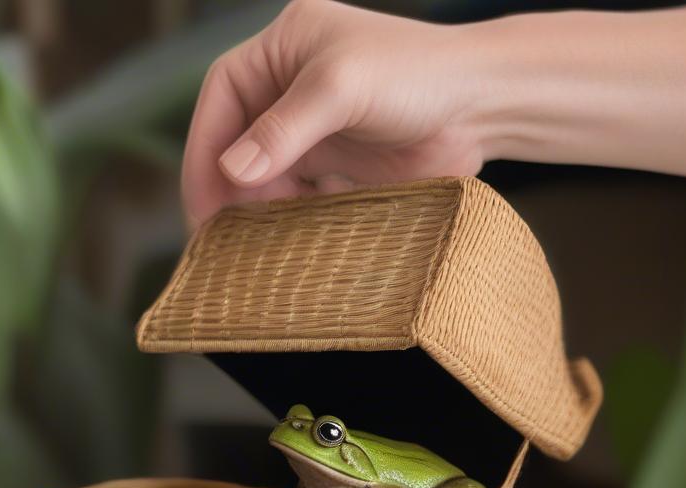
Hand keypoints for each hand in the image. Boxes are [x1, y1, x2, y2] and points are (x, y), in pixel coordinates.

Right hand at [182, 0, 495, 226]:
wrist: (484, 107)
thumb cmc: (419, 76)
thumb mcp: (342, 89)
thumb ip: (284, 129)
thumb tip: (230, 171)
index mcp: (285, 47)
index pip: (222, 96)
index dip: (204, 147)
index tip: (201, 199)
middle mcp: (293, 84)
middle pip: (238, 137)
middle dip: (225, 183)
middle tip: (216, 234)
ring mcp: (317, 125)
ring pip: (265, 169)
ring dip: (254, 204)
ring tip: (247, 242)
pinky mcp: (340, 162)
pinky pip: (297, 192)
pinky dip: (285, 215)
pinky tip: (282, 238)